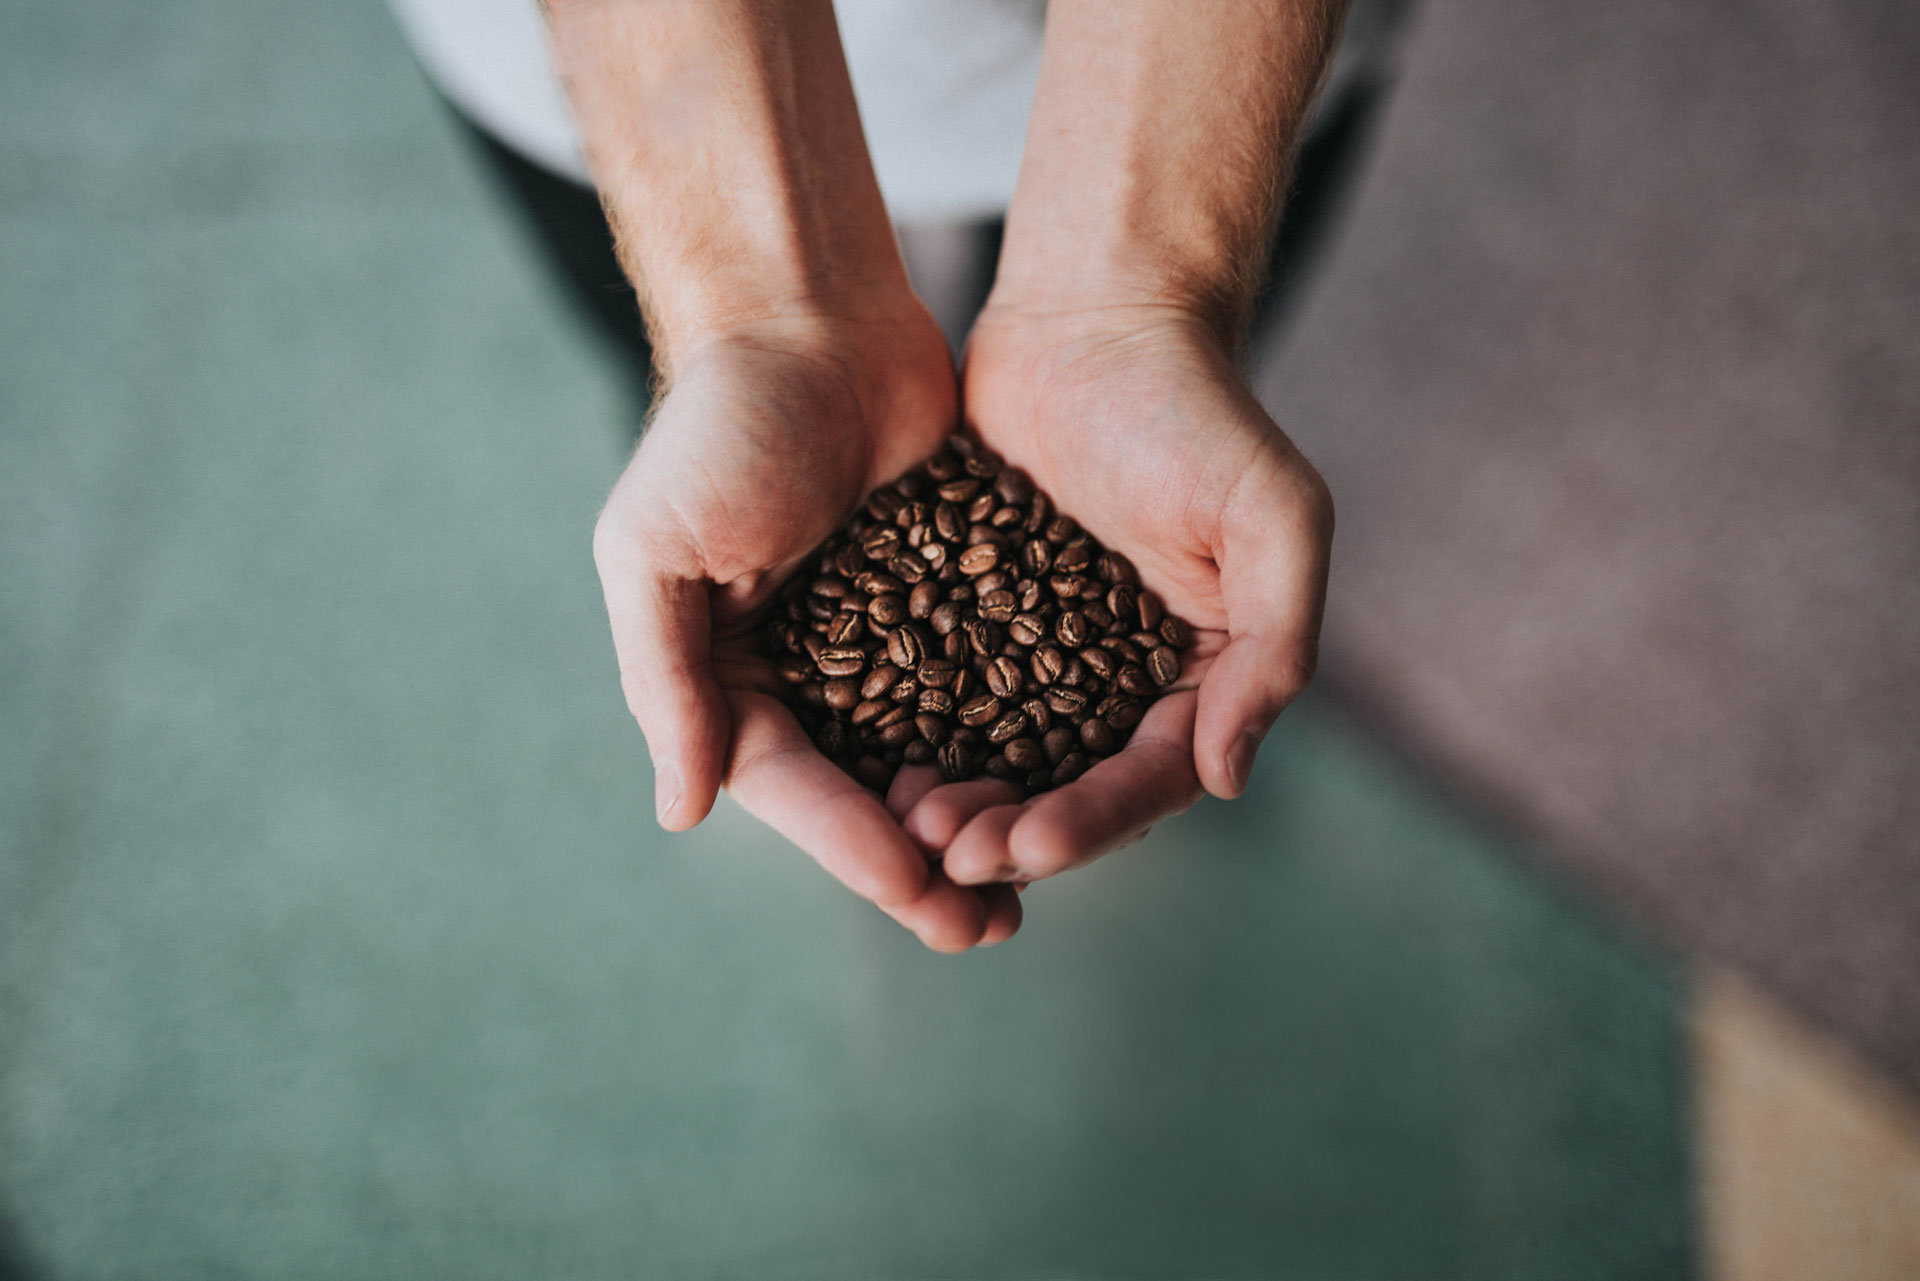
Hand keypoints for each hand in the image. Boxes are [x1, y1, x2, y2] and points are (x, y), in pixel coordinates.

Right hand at [591, 312, 1023, 949]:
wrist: (810, 314)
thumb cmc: (720, 425)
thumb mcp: (658, 551)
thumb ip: (665, 680)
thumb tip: (681, 812)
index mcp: (730, 674)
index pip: (798, 787)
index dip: (857, 849)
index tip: (923, 896)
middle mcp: (804, 671)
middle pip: (870, 793)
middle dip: (928, 865)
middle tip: (992, 927)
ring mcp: (881, 638)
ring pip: (934, 755)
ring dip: (979, 820)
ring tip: (1035, 881)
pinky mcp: (948, 595)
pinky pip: (985, 686)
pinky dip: (1016, 740)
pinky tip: (1065, 782)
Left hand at [902, 303, 1332, 885]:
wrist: (1096, 315)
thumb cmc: (1197, 407)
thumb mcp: (1273, 517)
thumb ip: (1274, 648)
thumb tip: (1227, 780)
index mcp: (1198, 673)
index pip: (1149, 777)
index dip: (1091, 822)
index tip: (1027, 847)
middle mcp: (1121, 680)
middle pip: (1067, 787)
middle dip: (1013, 833)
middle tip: (949, 853)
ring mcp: (1043, 651)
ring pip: (998, 756)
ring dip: (959, 802)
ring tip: (906, 823)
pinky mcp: (973, 614)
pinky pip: (940, 693)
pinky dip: (913, 734)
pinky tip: (870, 760)